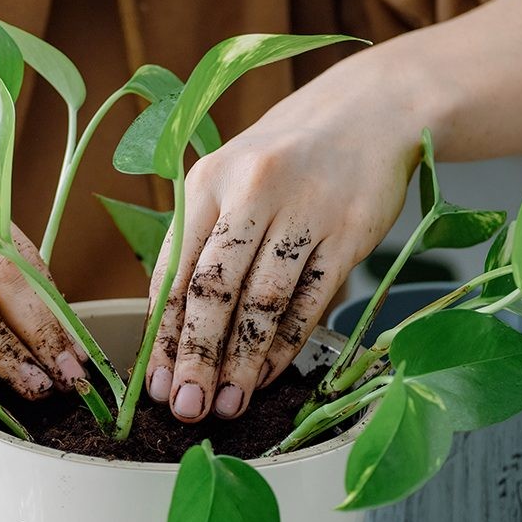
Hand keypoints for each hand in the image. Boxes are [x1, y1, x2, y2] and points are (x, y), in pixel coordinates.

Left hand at [145, 56, 421, 421]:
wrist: (367, 112)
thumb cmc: (282, 160)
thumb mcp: (228, 181)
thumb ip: (200, 243)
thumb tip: (170, 330)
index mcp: (206, 181)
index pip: (175, 270)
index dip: (163, 334)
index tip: (154, 383)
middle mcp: (250, 192)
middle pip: (214, 290)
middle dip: (196, 357)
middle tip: (186, 408)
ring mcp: (304, 211)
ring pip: (264, 302)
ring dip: (242, 362)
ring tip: (227, 405)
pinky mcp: (350, 232)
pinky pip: (312, 300)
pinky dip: (286, 343)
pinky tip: (267, 374)